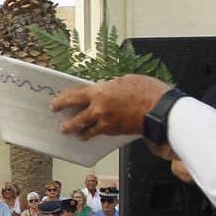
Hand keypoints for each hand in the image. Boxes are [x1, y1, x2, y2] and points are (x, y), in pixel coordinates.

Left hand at [50, 75, 171, 139]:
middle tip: (62, 126)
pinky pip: (103, 134)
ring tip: (76, 135)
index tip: (55, 105)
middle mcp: (100, 110)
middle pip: (78, 119)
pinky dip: (97, 134)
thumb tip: (105, 91)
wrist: (160, 110)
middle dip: (68, 123)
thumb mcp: (124, 81)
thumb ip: (110, 87)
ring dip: (81, 133)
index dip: (62, 102)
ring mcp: (108, 123)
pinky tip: (96, 134)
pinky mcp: (117, 132)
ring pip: (89, 130)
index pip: (74, 97)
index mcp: (99, 93)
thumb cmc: (147, 91)